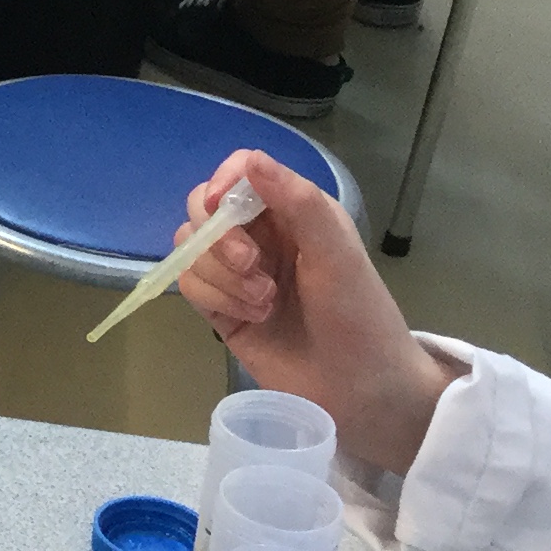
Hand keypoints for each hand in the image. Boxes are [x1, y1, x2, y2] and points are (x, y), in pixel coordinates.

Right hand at [171, 148, 455, 473]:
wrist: (361, 391)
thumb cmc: (359, 316)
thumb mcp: (337, 254)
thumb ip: (298, 202)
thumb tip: (249, 159)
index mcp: (294, 211)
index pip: (242, 172)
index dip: (222, 181)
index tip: (219, 206)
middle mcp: (261, 235)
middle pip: (203, 208)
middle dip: (219, 236)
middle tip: (252, 265)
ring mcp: (237, 273)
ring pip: (191, 248)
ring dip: (223, 275)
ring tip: (265, 302)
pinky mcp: (220, 308)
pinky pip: (189, 284)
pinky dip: (216, 298)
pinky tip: (253, 317)